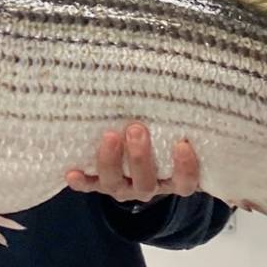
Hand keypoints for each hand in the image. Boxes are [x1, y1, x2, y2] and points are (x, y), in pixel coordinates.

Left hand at [66, 124, 200, 203]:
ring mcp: (125, 187)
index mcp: (175, 180)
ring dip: (111, 162)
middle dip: (140, 157)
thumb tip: (195, 79)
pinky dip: (82, 182)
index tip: (182, 144)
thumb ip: (189, 120)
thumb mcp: (181, 132)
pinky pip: (91, 186)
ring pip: (117, 185)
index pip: (185, 181)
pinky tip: (71, 173)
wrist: (147, 158)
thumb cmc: (169, 139)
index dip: (185, 168)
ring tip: (109, 135)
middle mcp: (150, 186)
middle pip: (146, 182)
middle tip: (136, 129)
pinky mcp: (103, 184)